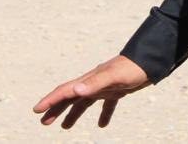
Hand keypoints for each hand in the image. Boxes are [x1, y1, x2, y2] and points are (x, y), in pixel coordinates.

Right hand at [33, 54, 149, 128]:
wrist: (150, 61)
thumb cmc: (132, 68)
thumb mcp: (114, 76)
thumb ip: (95, 83)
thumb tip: (75, 90)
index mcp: (90, 80)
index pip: (65, 91)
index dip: (50, 100)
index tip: (37, 110)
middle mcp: (94, 82)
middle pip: (70, 97)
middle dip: (56, 109)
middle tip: (44, 122)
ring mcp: (105, 86)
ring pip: (84, 102)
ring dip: (73, 113)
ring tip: (64, 127)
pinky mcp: (117, 90)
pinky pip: (106, 104)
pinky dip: (103, 114)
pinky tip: (102, 125)